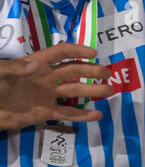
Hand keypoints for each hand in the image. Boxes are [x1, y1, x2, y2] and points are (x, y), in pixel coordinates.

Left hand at [0, 45, 115, 130]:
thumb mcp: (0, 73)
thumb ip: (16, 69)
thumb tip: (36, 67)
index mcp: (36, 63)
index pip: (61, 53)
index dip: (77, 51)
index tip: (94, 54)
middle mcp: (46, 77)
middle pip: (73, 71)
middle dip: (92, 70)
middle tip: (108, 73)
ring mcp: (47, 96)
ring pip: (74, 91)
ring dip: (93, 90)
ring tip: (111, 91)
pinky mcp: (44, 113)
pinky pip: (66, 113)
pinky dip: (82, 115)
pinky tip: (97, 115)